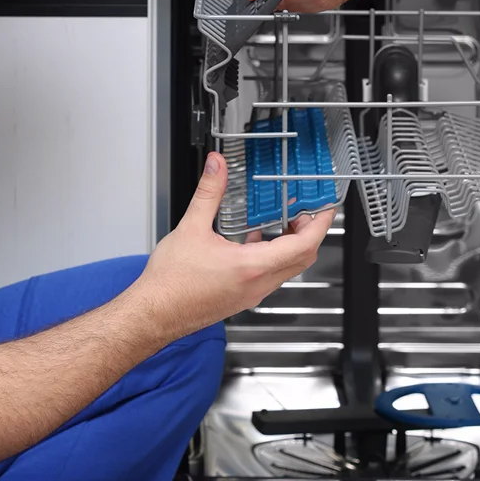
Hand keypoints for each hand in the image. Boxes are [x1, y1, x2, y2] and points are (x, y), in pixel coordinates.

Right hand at [135, 153, 334, 339]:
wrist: (154, 313)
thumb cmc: (170, 283)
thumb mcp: (191, 228)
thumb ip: (208, 193)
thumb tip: (216, 167)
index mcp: (252, 266)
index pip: (303, 245)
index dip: (319, 224)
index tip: (324, 208)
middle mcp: (257, 284)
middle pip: (302, 259)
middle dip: (309, 233)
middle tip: (306, 212)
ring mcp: (251, 294)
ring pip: (286, 270)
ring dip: (291, 246)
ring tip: (281, 224)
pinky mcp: (241, 299)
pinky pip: (269, 277)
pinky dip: (271, 257)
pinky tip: (252, 243)